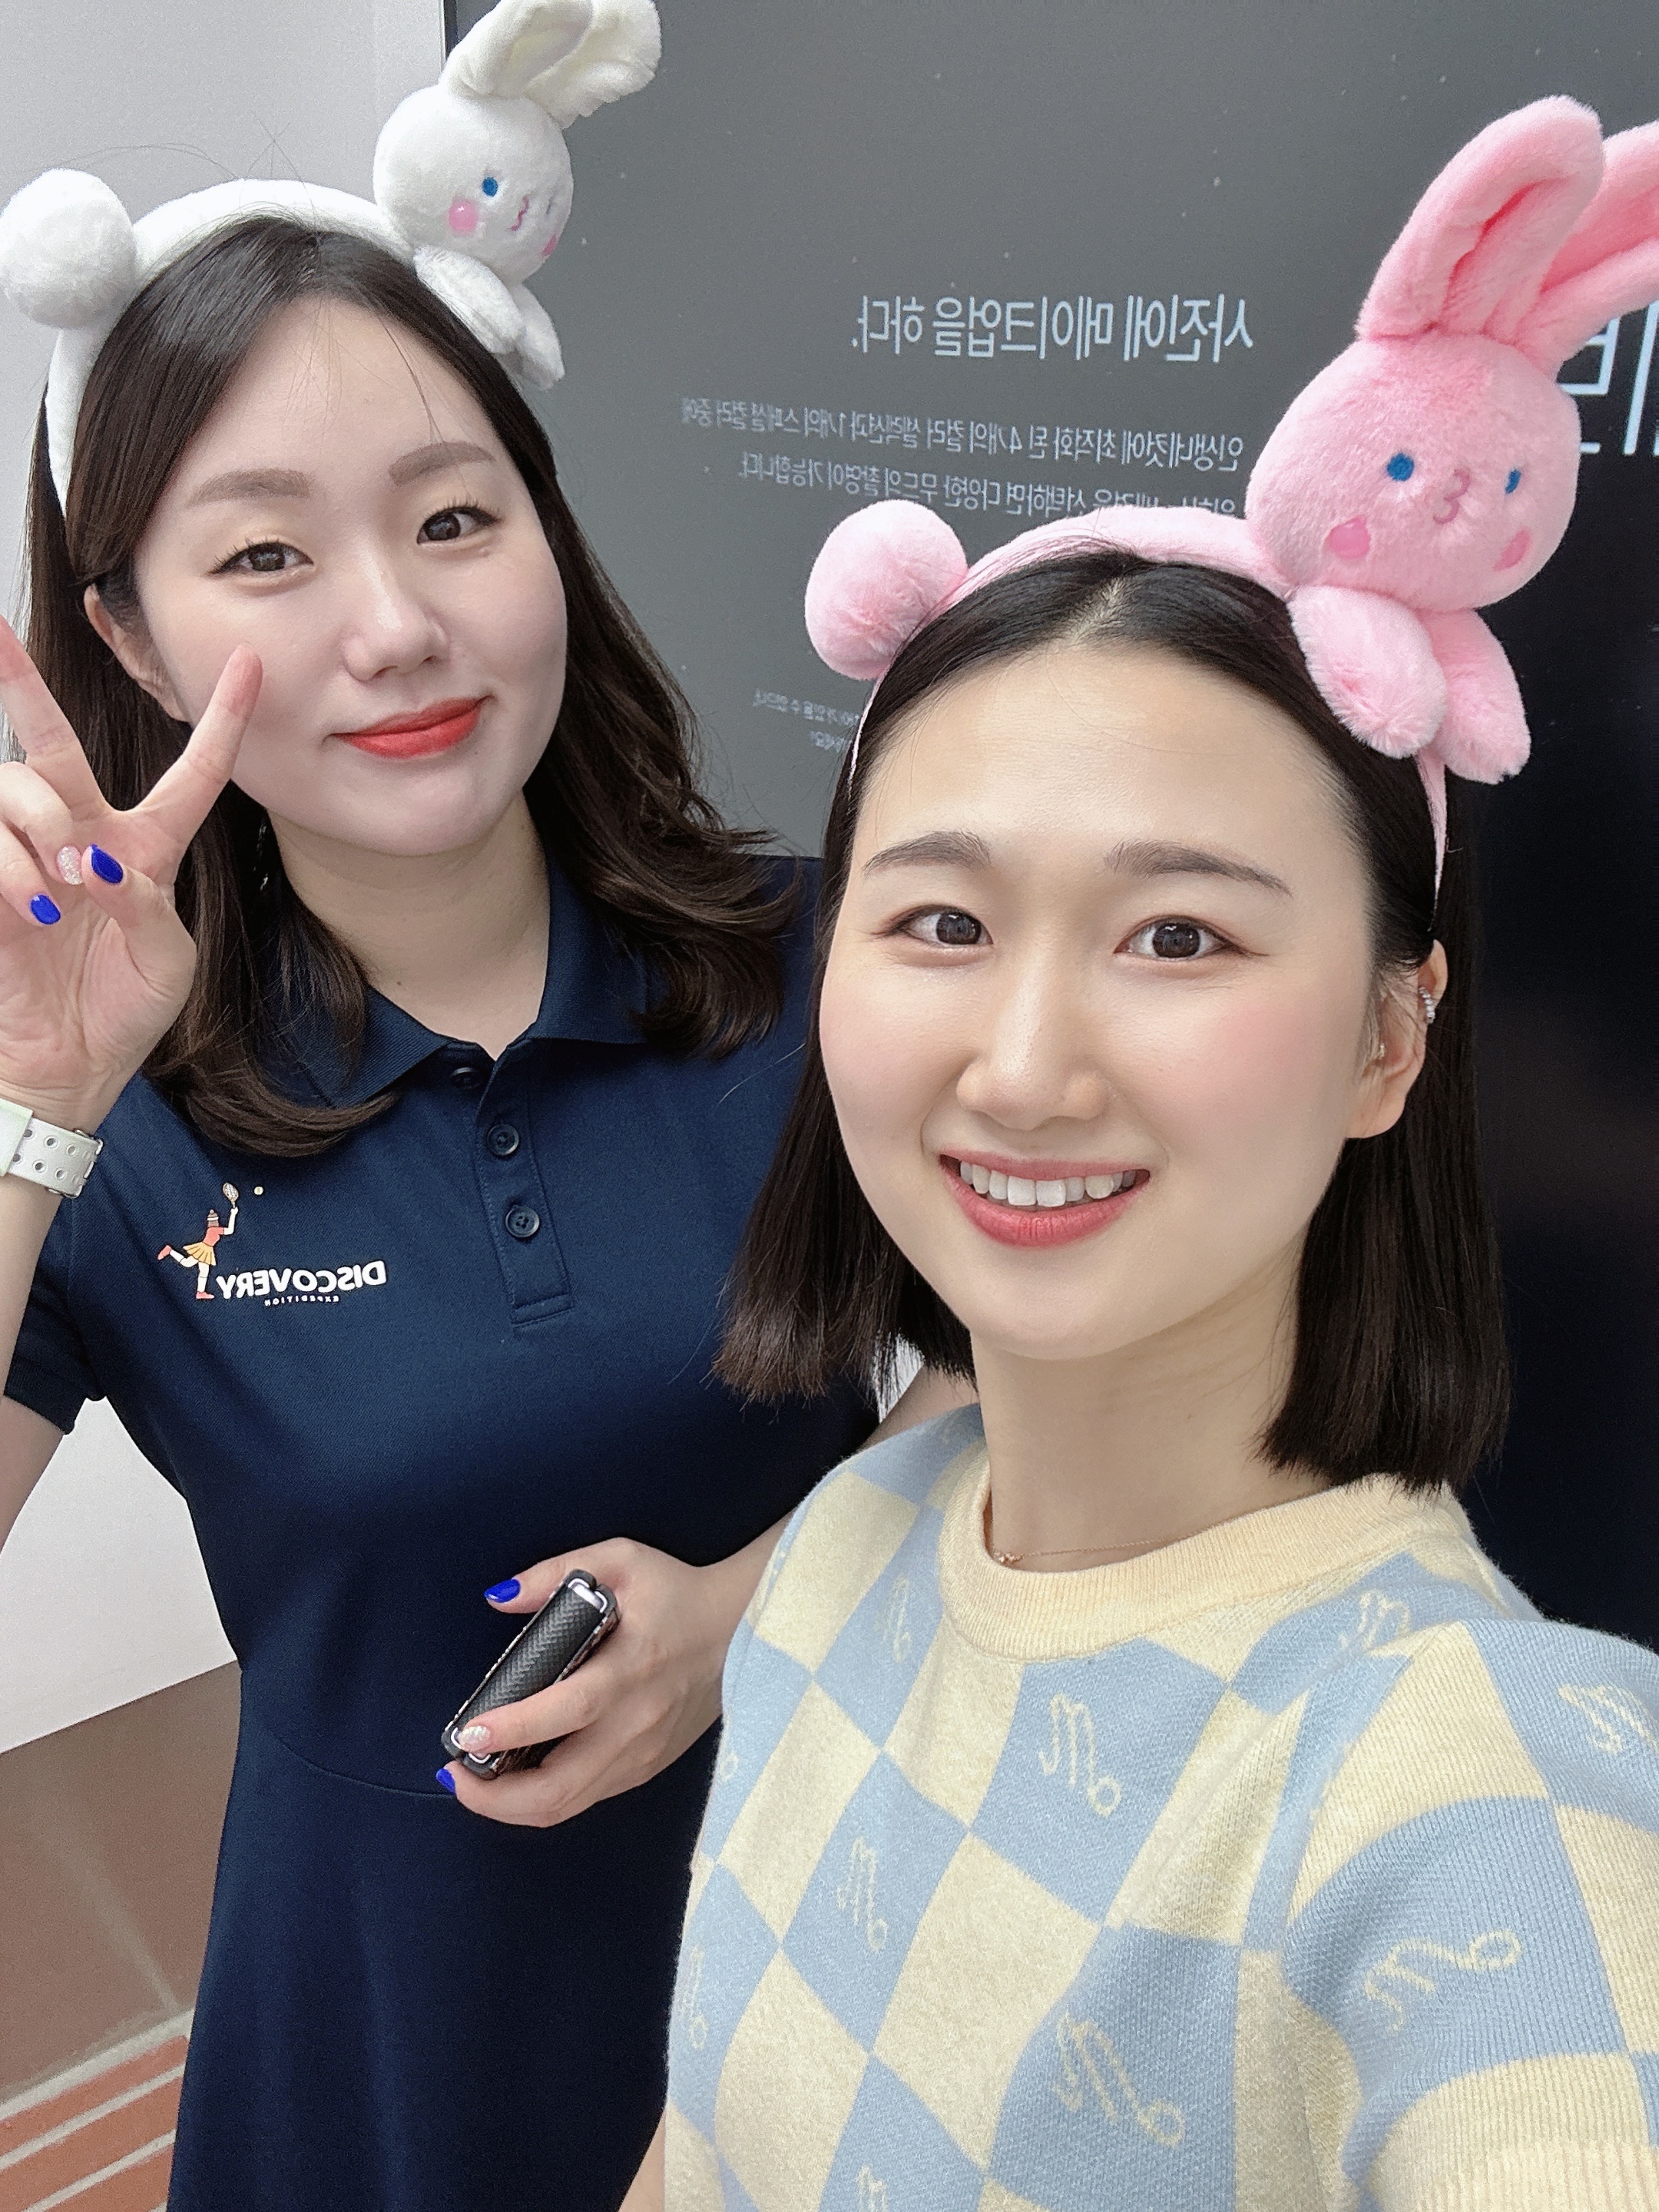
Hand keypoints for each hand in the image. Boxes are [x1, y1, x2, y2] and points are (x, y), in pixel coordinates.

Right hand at [0, 617, 260, 1129]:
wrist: (68, 1067)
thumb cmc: (123, 1013)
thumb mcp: (167, 962)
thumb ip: (146, 904)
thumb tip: (97, 861)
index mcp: (147, 848)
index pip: (193, 773)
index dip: (223, 720)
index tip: (251, 663)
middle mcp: (81, 835)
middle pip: (52, 743)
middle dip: (22, 683)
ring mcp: (26, 854)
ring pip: (18, 787)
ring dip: (42, 825)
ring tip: (64, 885)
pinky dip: (14, 872)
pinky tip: (36, 911)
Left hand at [442, 1528, 777, 1828]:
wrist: (742, 1629)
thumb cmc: (676, 1591)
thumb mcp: (621, 1558)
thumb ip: (555, 1573)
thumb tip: (498, 1598)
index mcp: (630, 1669)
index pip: (565, 1711)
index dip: (512, 1729)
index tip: (466, 1732)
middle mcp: (636, 1724)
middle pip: (558, 1789)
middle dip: (494, 1796)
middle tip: (454, 1772)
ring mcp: (643, 1754)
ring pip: (568, 1805)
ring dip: (511, 1806)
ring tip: (475, 1781)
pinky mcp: (646, 1767)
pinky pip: (585, 1799)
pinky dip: (543, 1798)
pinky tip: (518, 1776)